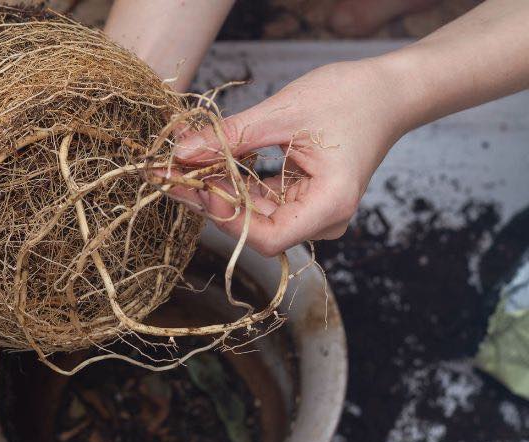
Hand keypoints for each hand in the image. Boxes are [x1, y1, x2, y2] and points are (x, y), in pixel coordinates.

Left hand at [171, 58, 411, 256]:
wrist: (387, 92)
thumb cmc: (350, 98)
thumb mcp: (283, 112)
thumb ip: (231, 136)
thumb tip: (181, 152)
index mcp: (328, 205)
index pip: (266, 237)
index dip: (226, 217)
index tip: (196, 186)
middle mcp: (322, 220)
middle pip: (254, 227)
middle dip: (209, 199)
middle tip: (167, 173)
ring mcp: (312, 213)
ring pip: (253, 214)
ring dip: (216, 189)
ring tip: (180, 165)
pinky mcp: (302, 201)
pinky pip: (261, 200)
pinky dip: (234, 183)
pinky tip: (206, 164)